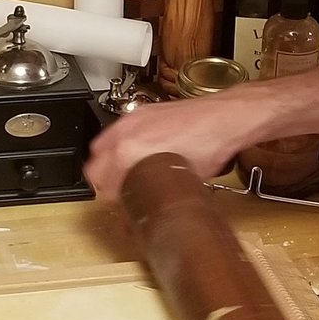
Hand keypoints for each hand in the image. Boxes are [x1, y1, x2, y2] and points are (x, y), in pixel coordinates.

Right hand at [83, 91, 262, 202]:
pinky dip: (119, 145)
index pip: (103, 187)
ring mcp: (132, 120)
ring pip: (101, 147)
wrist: (224, 117)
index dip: (113, 203)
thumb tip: (148, 206)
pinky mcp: (142, 112)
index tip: (122, 207)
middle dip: (103, 183)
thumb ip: (155, 193)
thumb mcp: (180, 181)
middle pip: (94, 166)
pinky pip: (117, 132)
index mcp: (128, 153)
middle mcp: (124, 134)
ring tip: (123, 175)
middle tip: (118, 194)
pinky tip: (136, 153)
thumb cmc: (210, 145)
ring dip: (108, 163)